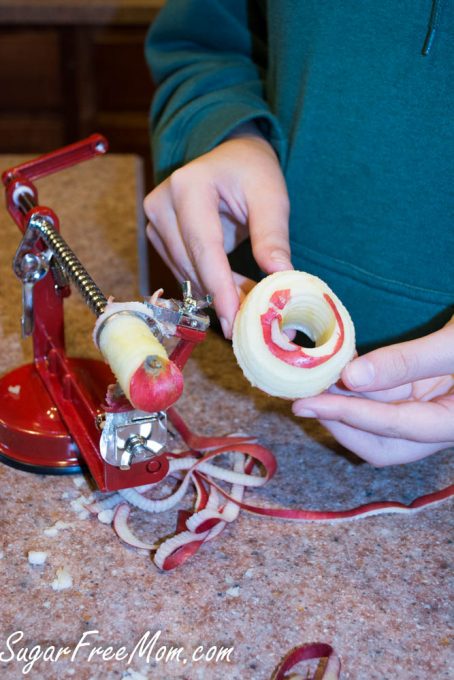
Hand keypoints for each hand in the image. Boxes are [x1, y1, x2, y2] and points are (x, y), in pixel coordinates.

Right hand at [144, 128, 290, 337]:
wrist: (231, 158)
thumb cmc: (252, 173)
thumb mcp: (271, 197)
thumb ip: (273, 236)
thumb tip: (280, 277)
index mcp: (189, 185)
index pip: (203, 246)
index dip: (219, 285)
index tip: (233, 317)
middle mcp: (162, 203)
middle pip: (191, 264)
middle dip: (222, 294)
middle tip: (252, 316)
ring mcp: (155, 221)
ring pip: (186, 273)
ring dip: (217, 292)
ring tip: (249, 298)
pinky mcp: (157, 237)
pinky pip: (184, 272)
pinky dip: (209, 285)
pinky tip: (233, 288)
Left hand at [292, 318, 453, 465]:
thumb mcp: (453, 345)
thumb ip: (407, 362)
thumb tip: (350, 376)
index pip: (394, 428)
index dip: (348, 415)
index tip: (309, 403)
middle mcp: (440, 427)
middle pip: (382, 444)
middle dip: (340, 423)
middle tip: (303, 401)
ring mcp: (431, 411)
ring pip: (378, 419)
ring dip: (344, 401)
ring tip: (311, 380)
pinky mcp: (425, 393)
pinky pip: (386, 398)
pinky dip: (359, 386)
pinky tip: (336, 369)